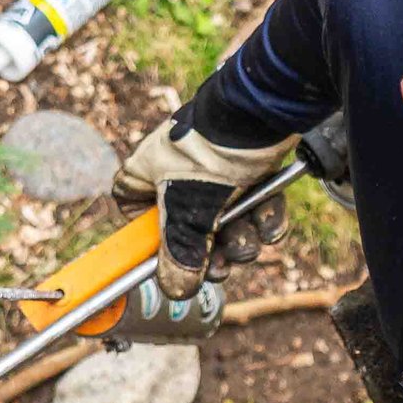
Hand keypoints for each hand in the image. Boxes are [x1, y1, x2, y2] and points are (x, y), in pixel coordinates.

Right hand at [115, 118, 291, 296]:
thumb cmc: (210, 153)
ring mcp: (218, 169)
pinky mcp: (252, 167)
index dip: (145, 235)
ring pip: (225, 220)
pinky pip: (254, 206)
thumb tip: (176, 289)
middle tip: (222, 264)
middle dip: (210, 250)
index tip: (163, 257)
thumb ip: (180, 254)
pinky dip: (264, 219)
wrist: (263, 113)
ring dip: (241, 239)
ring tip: (249, 240)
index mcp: (149, 172)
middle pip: (188, 227)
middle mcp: (180, 170)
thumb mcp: (187, 211)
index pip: (131, 206)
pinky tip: (270, 225)